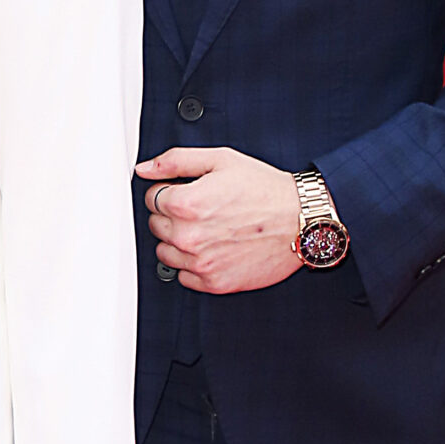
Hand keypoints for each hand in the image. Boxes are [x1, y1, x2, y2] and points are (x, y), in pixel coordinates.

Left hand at [136, 147, 303, 291]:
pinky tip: (214, 249)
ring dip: (179, 241)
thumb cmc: (265, 190)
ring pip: (166, 253)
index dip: (170, 191)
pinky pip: (184, 277)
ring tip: (209, 229)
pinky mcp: (213, 283)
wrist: (300, 220)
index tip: (189, 192)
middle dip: (173, 216)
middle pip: (156, 226)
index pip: (151, 198)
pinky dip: (193, 265)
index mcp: (186, 204)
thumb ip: (176, 161)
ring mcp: (200, 263)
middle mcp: (189, 236)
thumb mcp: (221, 160)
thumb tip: (145, 169)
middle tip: (203, 209)